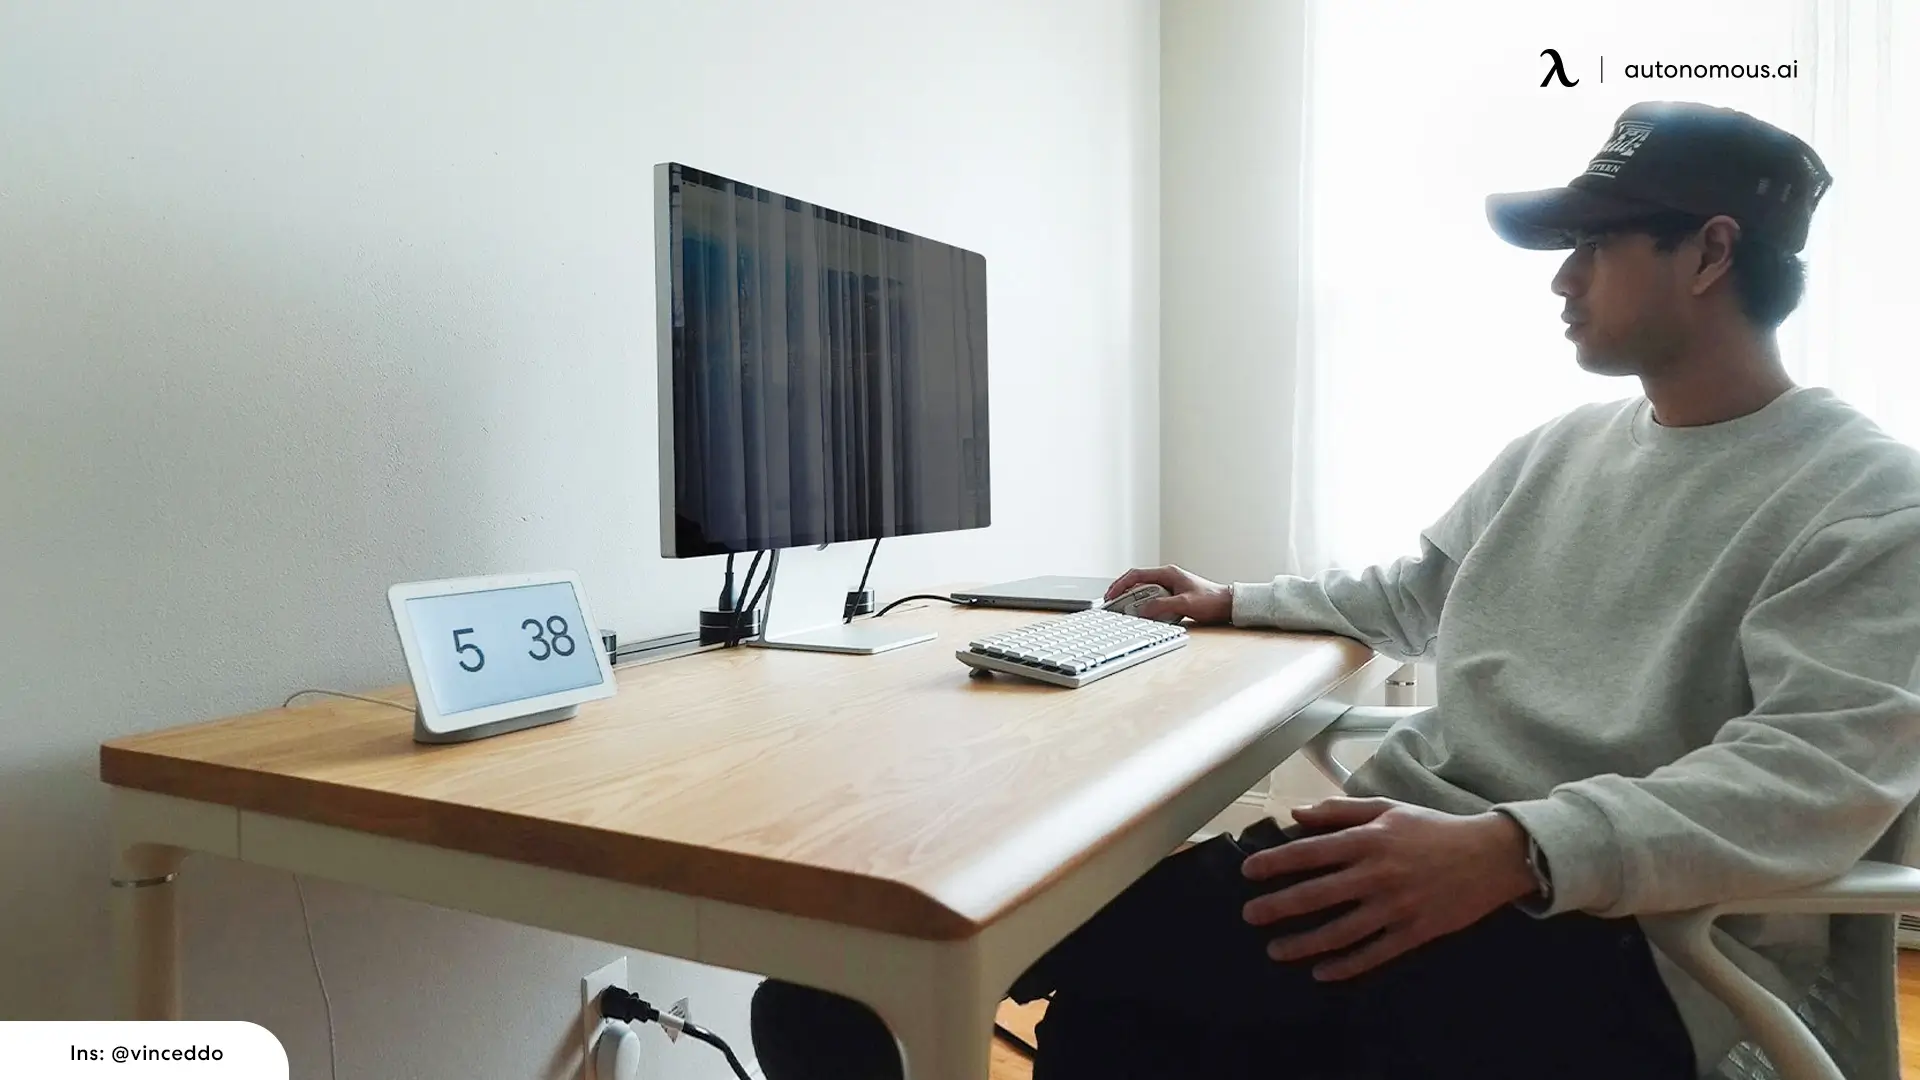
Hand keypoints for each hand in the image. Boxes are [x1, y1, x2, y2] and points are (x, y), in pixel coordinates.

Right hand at [1104, 565, 1232, 624]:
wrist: (1227, 605)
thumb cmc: (1211, 600)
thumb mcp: (1184, 604)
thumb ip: (1162, 606)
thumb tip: (1142, 610)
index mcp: (1167, 573)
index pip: (1136, 575)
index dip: (1120, 585)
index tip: (1111, 595)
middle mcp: (1167, 577)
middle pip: (1137, 582)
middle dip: (1122, 592)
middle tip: (1112, 604)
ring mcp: (1169, 586)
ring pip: (1144, 591)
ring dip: (1132, 600)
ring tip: (1123, 610)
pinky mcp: (1173, 595)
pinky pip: (1152, 598)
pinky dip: (1143, 604)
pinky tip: (1141, 613)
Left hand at [1241, 798, 1537, 980]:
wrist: (1491, 856)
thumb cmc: (1434, 828)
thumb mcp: (1388, 808)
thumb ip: (1340, 811)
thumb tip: (1297, 813)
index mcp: (1368, 840)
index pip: (1310, 853)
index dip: (1275, 863)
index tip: (1248, 873)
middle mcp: (1377, 874)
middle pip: (1316, 895)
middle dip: (1277, 907)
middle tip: (1249, 916)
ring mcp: (1395, 907)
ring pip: (1339, 931)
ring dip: (1302, 943)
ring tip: (1275, 950)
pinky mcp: (1414, 932)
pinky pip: (1373, 954)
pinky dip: (1345, 966)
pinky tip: (1321, 972)